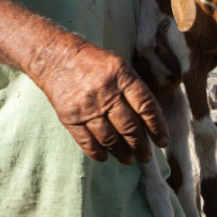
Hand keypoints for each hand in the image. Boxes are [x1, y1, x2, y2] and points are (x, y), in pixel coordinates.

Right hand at [29, 32, 168, 163]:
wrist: (54, 56)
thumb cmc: (91, 61)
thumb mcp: (117, 65)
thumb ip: (133, 88)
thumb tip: (150, 119)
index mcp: (121, 76)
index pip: (146, 106)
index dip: (157, 126)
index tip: (162, 140)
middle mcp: (105, 92)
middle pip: (129, 127)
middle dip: (141, 146)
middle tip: (146, 156)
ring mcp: (86, 107)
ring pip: (110, 139)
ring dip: (122, 153)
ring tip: (129, 159)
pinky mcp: (69, 117)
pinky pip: (86, 141)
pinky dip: (97, 152)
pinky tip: (105, 157)